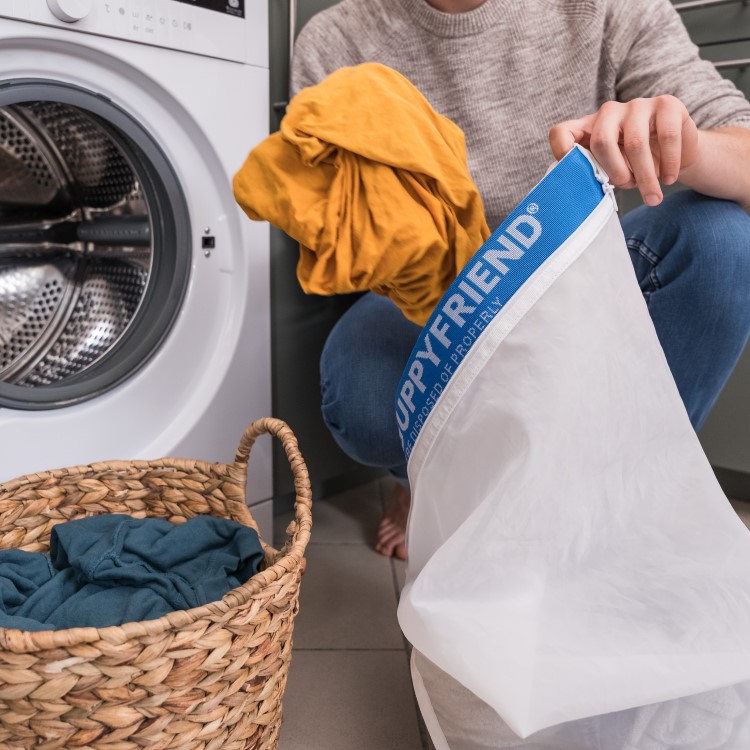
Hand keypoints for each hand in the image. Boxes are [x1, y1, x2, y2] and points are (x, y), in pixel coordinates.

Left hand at [549, 96, 699, 205]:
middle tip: (628, 187)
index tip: (574, 176)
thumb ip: (595, 174)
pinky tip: (669, 178)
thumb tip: (583, 192)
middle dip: (616, 172)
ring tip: (652, 195)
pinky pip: (666, 136)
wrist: (676, 155)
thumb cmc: (635, 166)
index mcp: (588, 129)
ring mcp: (637, 105)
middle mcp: (609, 112)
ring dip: (645, 176)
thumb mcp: (611, 171)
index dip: (562, 153)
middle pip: (602, 141)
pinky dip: (668, 163)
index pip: (561, 133)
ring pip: (636, 143)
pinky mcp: (666, 103)